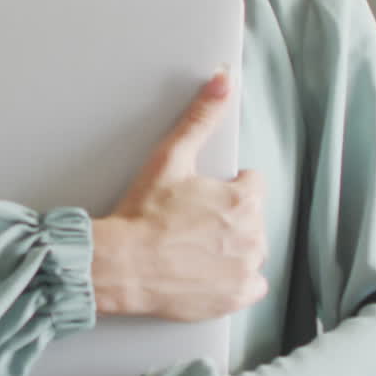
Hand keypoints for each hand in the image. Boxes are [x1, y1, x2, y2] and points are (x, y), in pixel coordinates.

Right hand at [91, 71, 267, 320]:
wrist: (121, 265)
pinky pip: (252, 286)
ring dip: (232, 248)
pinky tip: (207, 273)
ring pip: (251, 250)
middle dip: (227, 218)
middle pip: (251, 218)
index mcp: (244, 198)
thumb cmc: (143, 213)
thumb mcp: (171, 157)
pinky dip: (235, 281)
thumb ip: (201, 117)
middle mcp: (254, 234)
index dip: (224, 188)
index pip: (251, 185)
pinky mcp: (236, 297)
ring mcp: (247, 269)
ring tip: (194, 248)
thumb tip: (223, 78)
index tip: (199, 198)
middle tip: (190, 224)